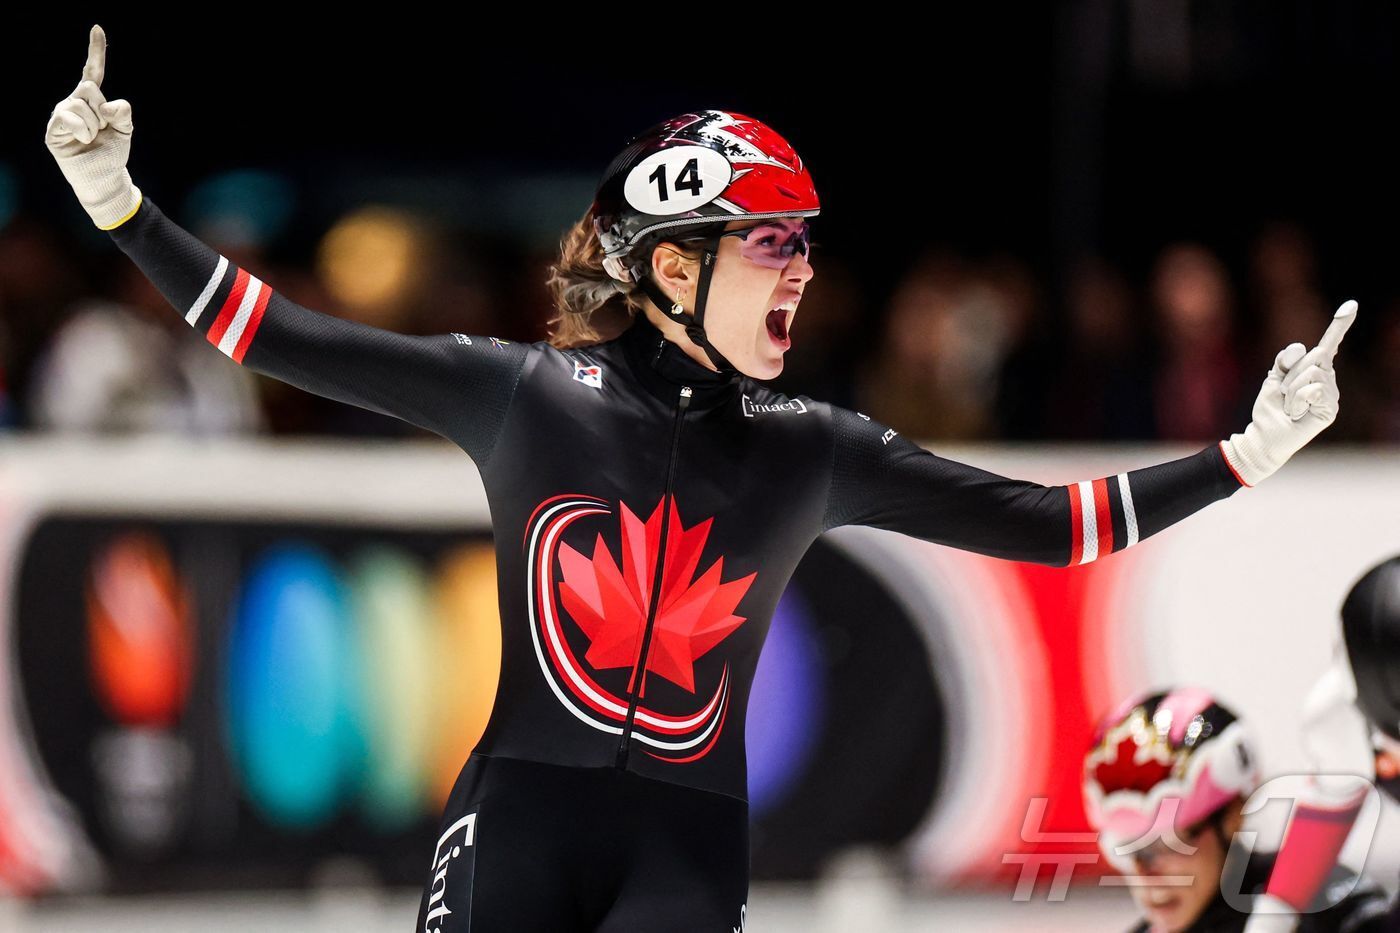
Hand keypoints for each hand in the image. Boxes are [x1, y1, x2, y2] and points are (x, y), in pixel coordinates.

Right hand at [44, 24, 141, 229]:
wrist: (103, 178)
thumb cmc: (112, 153)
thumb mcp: (125, 131)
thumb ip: (123, 113)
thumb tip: (110, 106)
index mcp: (92, 100)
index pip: (93, 72)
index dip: (95, 51)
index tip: (97, 28)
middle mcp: (74, 102)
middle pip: (89, 88)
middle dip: (102, 111)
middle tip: (102, 130)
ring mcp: (62, 114)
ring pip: (81, 103)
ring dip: (94, 125)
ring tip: (92, 138)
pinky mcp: (54, 129)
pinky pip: (69, 117)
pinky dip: (83, 130)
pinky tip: (84, 140)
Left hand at [1221, 300, 1355, 485]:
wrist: (1265, 435)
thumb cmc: (1270, 408)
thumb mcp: (1273, 379)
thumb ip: (1285, 361)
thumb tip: (1301, 346)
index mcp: (1315, 369)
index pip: (1329, 345)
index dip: (1340, 325)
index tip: (1351, 305)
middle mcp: (1328, 380)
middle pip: (1314, 356)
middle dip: (1291, 373)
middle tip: (1285, 394)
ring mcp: (1331, 395)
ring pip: (1312, 373)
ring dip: (1292, 389)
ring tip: (1290, 405)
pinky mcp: (1330, 409)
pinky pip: (1313, 390)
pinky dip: (1297, 400)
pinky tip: (1297, 413)